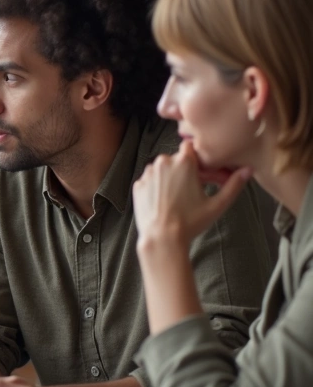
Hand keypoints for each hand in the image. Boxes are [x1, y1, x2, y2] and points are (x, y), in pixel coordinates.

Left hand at [132, 140, 251, 247]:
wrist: (162, 238)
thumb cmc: (191, 221)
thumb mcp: (218, 204)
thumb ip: (233, 184)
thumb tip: (249, 170)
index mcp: (184, 162)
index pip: (191, 147)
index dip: (197, 159)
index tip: (202, 172)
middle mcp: (163, 162)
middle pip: (176, 159)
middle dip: (185, 169)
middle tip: (194, 187)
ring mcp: (148, 174)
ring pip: (162, 168)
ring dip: (170, 176)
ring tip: (179, 196)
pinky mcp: (137, 185)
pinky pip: (150, 180)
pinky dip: (157, 186)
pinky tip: (165, 201)